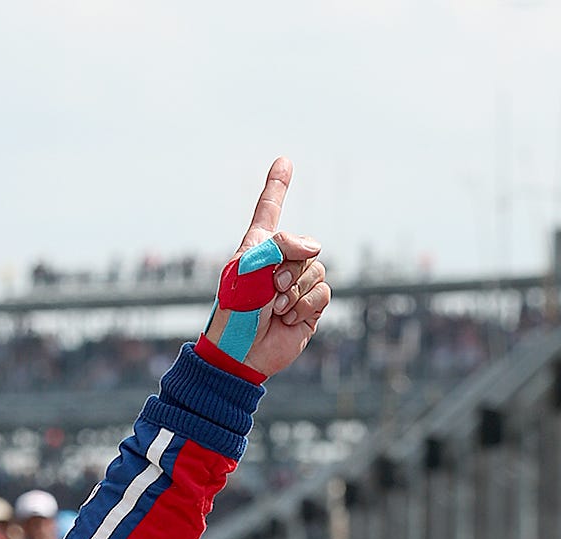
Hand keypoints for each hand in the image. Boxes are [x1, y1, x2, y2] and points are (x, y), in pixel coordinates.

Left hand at [203, 158, 328, 378]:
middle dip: (290, 266)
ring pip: (317, 269)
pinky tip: (289, 318)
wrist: (240, 354)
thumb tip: (315, 248)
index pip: (268, 211)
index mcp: (257, 249)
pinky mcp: (309, 308)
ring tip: (277, 308)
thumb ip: (282, 245)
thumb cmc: (236, 311)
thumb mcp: (251, 268)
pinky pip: (323, 292)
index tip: (284, 162)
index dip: (277, 186)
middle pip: (304, 245)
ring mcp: (296, 285)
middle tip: (271, 289)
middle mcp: (278, 264)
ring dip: (297, 289)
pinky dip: (307, 304)